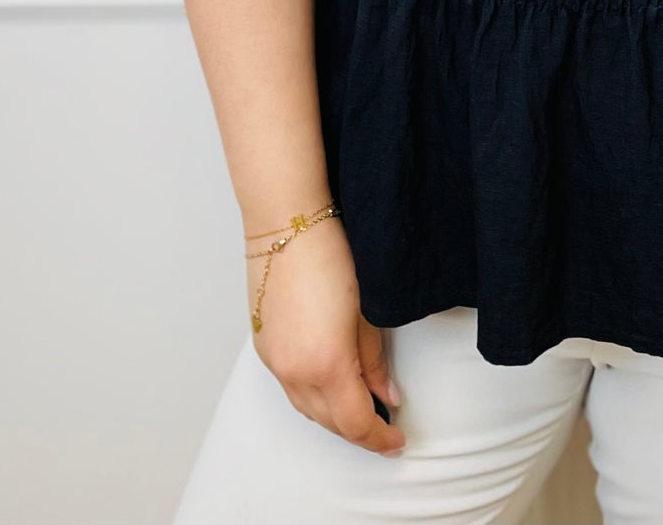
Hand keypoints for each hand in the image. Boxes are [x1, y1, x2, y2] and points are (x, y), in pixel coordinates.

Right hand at [246, 216, 406, 455]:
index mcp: (326, 365)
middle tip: (386, 427)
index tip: (398, 439)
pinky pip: (291, 389)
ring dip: (334, 416)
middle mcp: (294, 373)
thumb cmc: (330, 254)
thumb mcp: (367, 310)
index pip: (356, 423)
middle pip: (330, 422)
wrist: (286, 223)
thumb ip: (375, 361)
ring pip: (307, 409)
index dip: (380, 438)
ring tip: (361, 408)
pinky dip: (314, 397)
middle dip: (359, 430)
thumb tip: (387, 395)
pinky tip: (331, 385)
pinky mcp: (263, 348)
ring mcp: (274, 362)